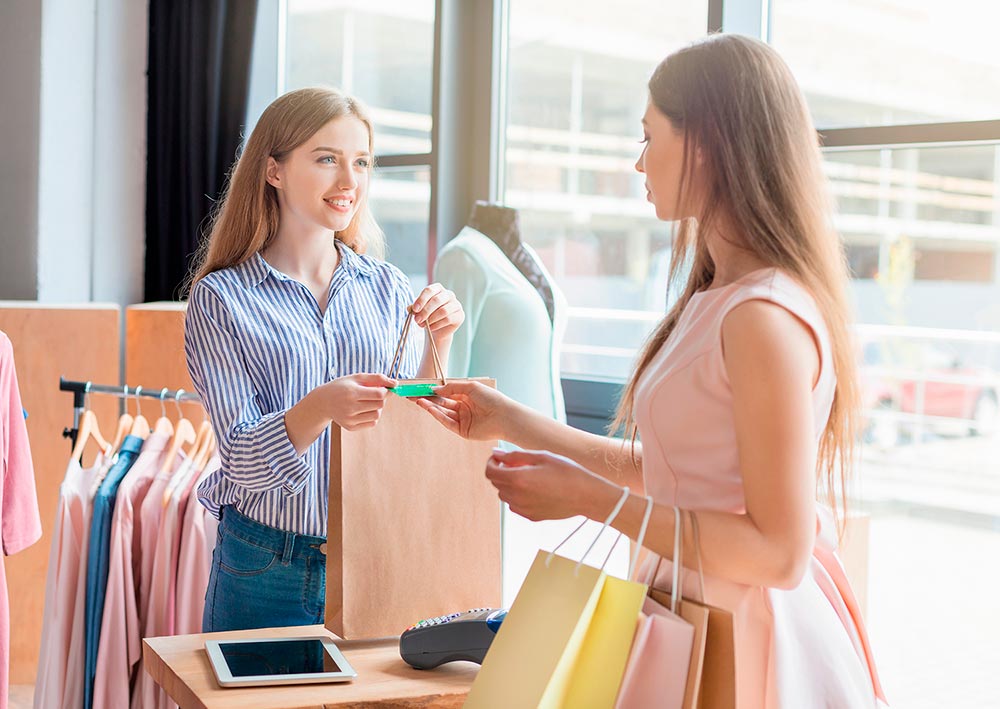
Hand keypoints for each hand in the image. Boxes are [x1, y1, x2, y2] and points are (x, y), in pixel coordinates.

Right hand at [320, 373, 395, 430]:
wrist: (323, 402)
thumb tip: (395, 383)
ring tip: (368, 402)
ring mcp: (350, 419)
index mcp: (352, 393)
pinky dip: (372, 416)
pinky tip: (364, 410)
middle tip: (375, 394)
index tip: (386, 388)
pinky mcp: (350, 427)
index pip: (379, 394)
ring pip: (377, 415)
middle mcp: (350, 407)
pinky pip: (371, 423)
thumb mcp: (357, 377)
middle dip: (382, 399)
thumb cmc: (342, 387)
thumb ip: (377, 378)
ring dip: (377, 408)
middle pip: (380, 405)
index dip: (386, 391)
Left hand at [411, 283, 463, 341]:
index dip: (421, 300)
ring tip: (423, 325)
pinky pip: (448, 319)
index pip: (429, 290)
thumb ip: (414, 308)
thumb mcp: (419, 310)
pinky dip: (437, 324)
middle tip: (417, 320)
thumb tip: (410, 308)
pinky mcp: (460, 315)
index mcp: (438, 289)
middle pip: (437, 300)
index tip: (414, 309)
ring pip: (443, 311)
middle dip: (425, 311)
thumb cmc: (427, 315)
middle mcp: (448, 294)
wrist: (437, 329)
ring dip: (431, 319)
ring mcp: (456, 304)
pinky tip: (431, 328)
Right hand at [413, 380, 514, 440]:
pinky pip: (447, 422)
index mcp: (467, 396)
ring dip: (431, 407)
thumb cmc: (491, 398)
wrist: (503, 416)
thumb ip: (451, 388)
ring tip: (420, 401)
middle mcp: (464, 408)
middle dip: (430, 399)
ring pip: (443, 413)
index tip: (422, 388)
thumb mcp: (470, 387)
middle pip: (443, 404)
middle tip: (415, 396)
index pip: (447, 393)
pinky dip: (438, 416)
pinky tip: (430, 409)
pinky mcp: (463, 431)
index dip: (435, 391)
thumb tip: (435, 389)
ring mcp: (463, 420)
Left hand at [485, 449, 615, 521]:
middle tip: (518, 464)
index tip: (500, 458)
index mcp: (518, 479)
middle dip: (502, 472)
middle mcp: (516, 497)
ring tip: (529, 476)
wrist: (586, 496)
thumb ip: (514, 455)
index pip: (490, 472)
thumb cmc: (567, 472)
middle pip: (496, 483)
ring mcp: (523, 509)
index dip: (492, 462)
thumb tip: (495, 454)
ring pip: (504, 495)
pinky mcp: (531, 517)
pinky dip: (518, 496)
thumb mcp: (541, 457)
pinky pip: (515, 505)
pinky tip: (535, 489)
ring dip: (510, 484)